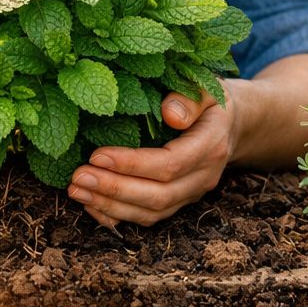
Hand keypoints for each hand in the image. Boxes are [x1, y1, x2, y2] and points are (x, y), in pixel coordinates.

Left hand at [67, 90, 231, 227]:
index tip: (96, 155)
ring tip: (75, 191)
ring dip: (110, 206)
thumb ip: (190, 98)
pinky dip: (117, 216)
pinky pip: (148, 218)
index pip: (169, 164)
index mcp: (211, 146)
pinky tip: (90, 204)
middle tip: (77, 178)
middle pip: (157, 195)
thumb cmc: (211, 101)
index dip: (132, 164)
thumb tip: (168, 113)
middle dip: (113, 190)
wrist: (232, 126)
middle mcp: (203, 177)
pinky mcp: (179, 203)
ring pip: (151, 213)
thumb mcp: (207, 87)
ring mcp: (192, 195)